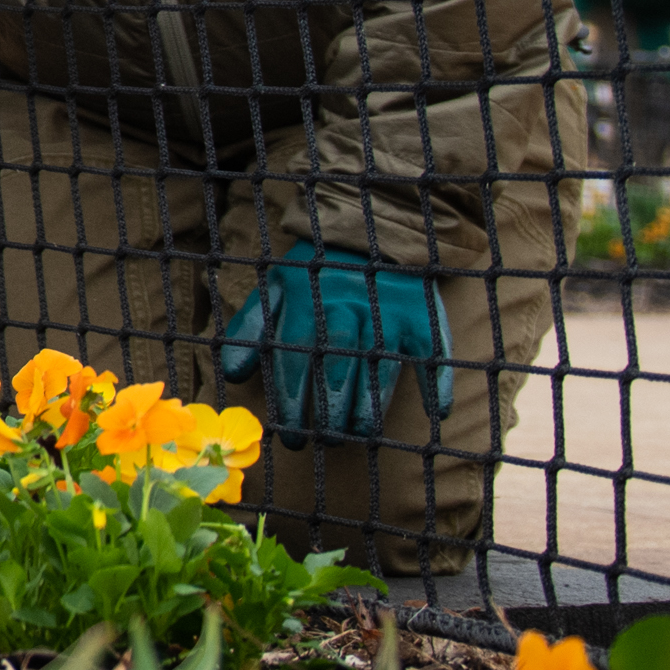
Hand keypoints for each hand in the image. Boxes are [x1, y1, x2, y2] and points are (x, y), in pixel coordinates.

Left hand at [213, 238, 461, 445]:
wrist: (370, 228)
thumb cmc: (315, 270)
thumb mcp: (276, 287)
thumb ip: (253, 327)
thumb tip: (231, 374)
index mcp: (306, 305)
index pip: (295, 363)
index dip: (291, 403)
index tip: (289, 436)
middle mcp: (346, 310)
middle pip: (336, 370)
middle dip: (326, 412)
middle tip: (322, 441)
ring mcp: (387, 314)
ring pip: (379, 369)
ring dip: (370, 408)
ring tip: (359, 435)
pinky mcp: (421, 315)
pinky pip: (433, 352)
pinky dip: (437, 382)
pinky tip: (437, 413)